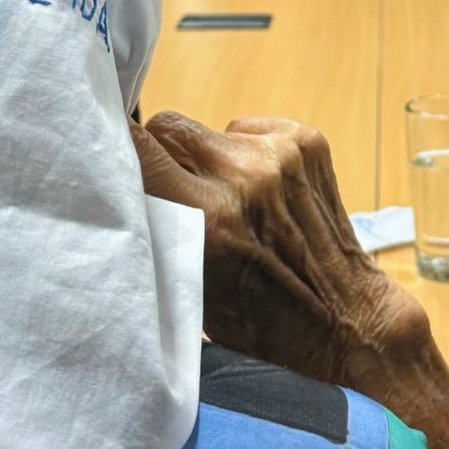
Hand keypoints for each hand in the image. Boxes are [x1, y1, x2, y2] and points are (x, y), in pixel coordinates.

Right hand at [131, 112, 428, 387]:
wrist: (345, 318)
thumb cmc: (261, 320)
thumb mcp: (191, 288)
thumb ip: (158, 230)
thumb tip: (117, 181)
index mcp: (209, 219)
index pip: (139, 147)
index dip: (116, 142)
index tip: (102, 143)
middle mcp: (245, 176)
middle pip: (167, 128)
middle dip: (161, 157)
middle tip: (173, 192)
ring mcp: (281, 154)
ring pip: (207, 130)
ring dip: (205, 158)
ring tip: (226, 199)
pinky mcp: (306, 140)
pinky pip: (246, 129)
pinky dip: (243, 153)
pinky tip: (259, 192)